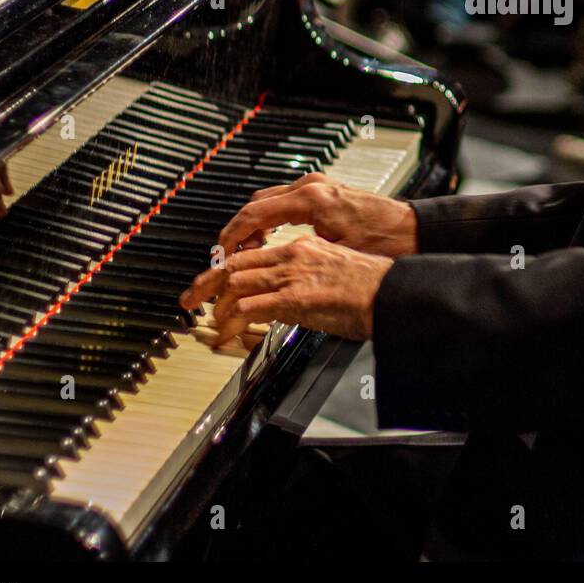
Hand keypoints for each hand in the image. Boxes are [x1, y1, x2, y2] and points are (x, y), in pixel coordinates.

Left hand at [180, 232, 392, 342]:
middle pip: (235, 263)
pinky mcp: (296, 297)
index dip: (226, 268)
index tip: (213, 283)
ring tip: (206, 322)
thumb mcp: (336, 273)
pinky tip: (226, 335)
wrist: (393, 293)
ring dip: (216, 305)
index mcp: (304, 247)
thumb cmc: (374, 289)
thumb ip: (308, 281)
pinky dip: (231, 322)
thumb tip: (289, 300)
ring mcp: (294, 275)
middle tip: (190, 299)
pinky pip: (249, 307)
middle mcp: (294, 255)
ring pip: (237, 282)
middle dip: (206, 282)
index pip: (253, 253)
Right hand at [217, 172, 417, 259]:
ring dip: (254, 224)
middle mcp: (311, 186)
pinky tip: (270, 238)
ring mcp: (316, 186)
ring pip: (268, 200)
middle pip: (256, 204)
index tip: (220, 254)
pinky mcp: (322, 191)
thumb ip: (298, 254)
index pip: (254, 214)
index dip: (232, 236)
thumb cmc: (383, 240)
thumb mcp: (334, 252)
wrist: (411, 228)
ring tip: (249, 251)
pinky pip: (283, 200)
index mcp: (310, 199)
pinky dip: (270, 218)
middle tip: (230, 256)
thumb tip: (268, 269)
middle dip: (239, 230)